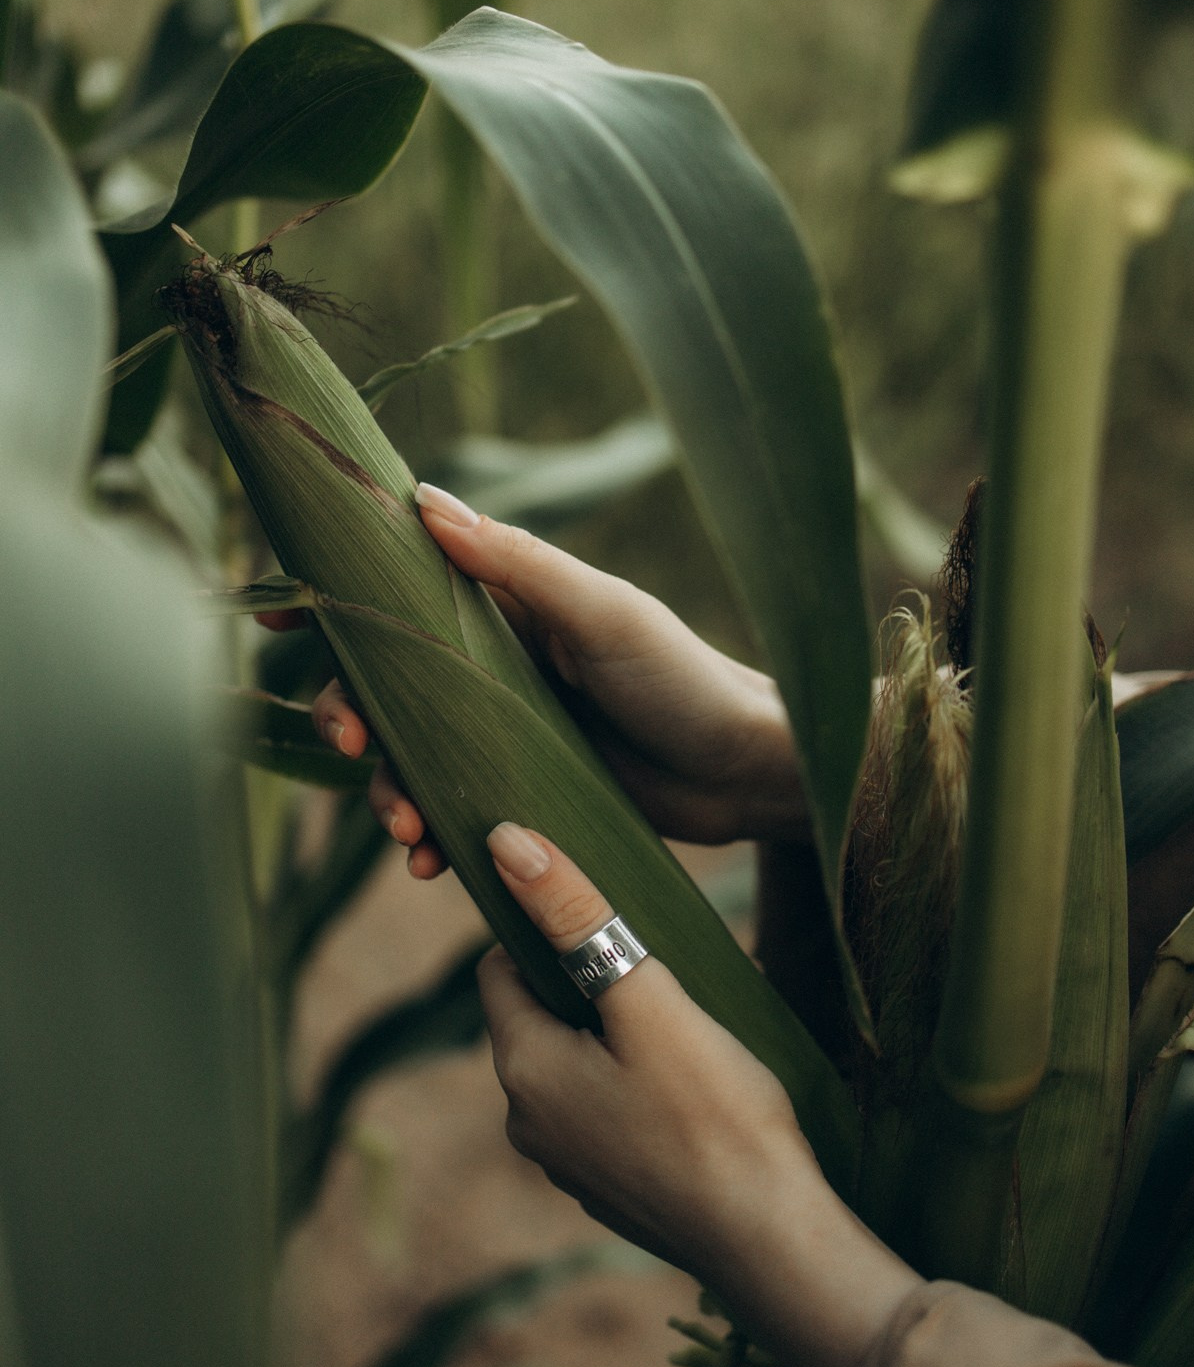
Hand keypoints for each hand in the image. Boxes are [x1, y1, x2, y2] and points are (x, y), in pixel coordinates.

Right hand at [266, 484, 807, 875]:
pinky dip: (431, 838)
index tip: (269, 610)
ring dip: (388, 791)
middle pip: (384, 685)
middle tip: (353, 747)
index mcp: (506, 608)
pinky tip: (428, 866)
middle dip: (350, 716)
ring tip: (403, 830)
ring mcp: (505, 735)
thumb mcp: (606, 612)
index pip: (399, 589)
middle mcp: (495, 667)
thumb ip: (518, 565)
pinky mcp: (524, 795)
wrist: (750, 773)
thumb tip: (424, 501)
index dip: (332, 599)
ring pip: (410, 757)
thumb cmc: (687, 676)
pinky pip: (454, 814)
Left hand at [479, 821, 919, 1366]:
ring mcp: (569, 1167)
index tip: (604, 918)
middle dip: (585, 985)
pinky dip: (634, 1087)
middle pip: (538, 1019)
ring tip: (684, 1026)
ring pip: (574, 1067)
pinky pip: (605, 1114)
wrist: (772, 1242)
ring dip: (613, 1037)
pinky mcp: (611, 1191)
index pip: (497, 971)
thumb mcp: (648, 1000)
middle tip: (660, 970)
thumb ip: (576, 917)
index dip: (544, 933)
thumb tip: (507, 842)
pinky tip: (692, 1087)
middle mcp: (528, 1124)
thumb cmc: (716, 1116)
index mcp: (525, 1070)